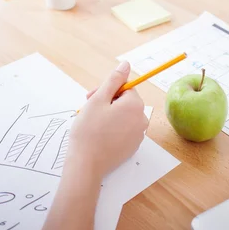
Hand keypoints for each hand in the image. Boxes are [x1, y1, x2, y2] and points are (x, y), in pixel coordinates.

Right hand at [67, 61, 147, 178]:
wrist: (86, 164)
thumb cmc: (89, 130)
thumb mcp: (98, 99)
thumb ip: (113, 80)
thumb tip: (126, 64)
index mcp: (135, 105)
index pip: (124, 88)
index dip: (107, 91)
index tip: (92, 98)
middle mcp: (142, 119)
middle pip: (126, 102)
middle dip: (108, 102)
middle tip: (89, 109)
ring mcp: (139, 135)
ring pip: (124, 116)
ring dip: (110, 115)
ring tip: (93, 123)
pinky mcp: (132, 147)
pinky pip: (124, 130)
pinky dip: (113, 129)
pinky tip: (99, 135)